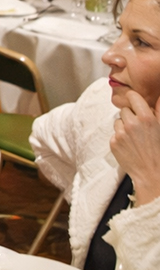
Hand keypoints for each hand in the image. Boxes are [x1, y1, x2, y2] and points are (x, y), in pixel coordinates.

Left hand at [111, 91, 159, 205]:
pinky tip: (131, 146)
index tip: (137, 104)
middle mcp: (131, 124)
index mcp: (146, 118)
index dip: (135, 99)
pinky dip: (120, 137)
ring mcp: (120, 134)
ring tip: (136, 137)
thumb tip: (158, 96)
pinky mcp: (113, 143)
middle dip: (132, 115)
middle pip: (125, 109)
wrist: (153, 173)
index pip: (132, 96)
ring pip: (118, 121)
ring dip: (125, 126)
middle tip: (141, 127)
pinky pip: (115, 133)